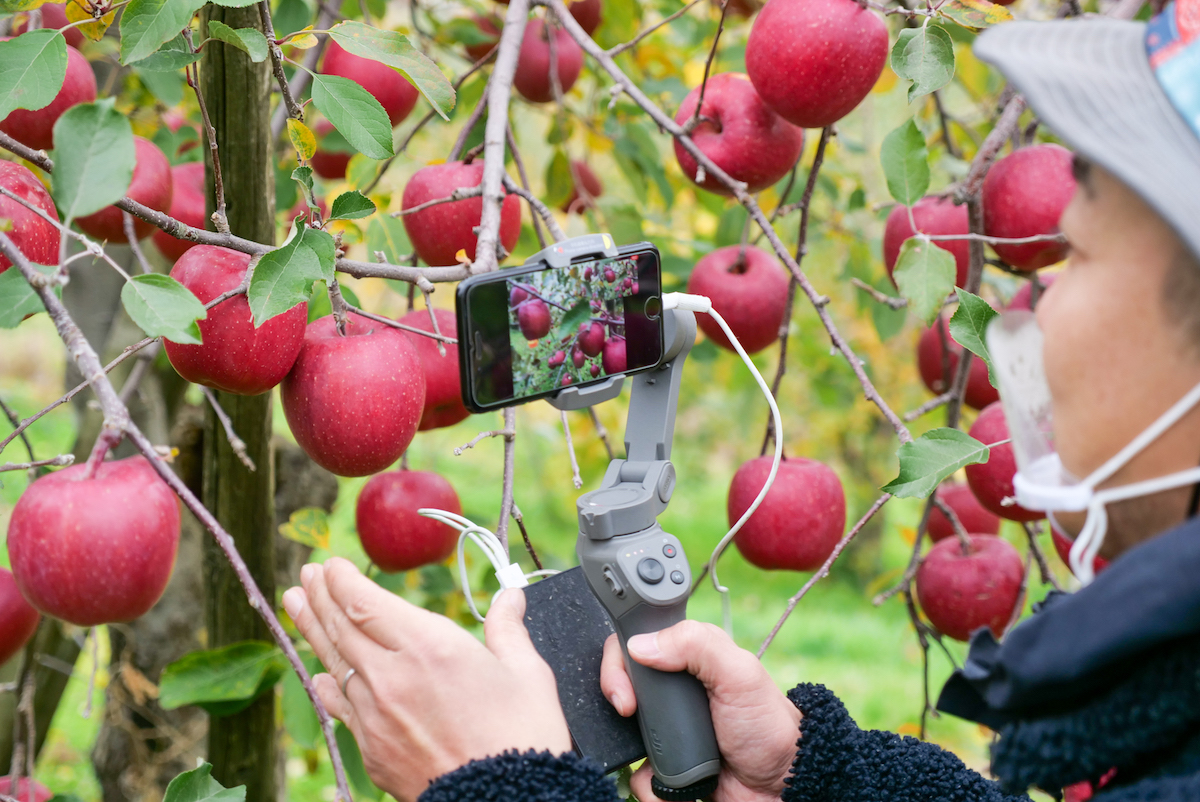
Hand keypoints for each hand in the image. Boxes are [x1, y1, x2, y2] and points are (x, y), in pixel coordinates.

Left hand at [282, 558, 571, 801]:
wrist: (504, 801)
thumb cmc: (522, 737)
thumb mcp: (526, 673)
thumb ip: (508, 629)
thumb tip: (511, 596)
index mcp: (429, 647)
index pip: (365, 603)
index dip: (342, 580)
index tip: (331, 565)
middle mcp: (392, 676)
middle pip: (341, 628)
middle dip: (320, 597)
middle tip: (305, 576)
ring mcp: (375, 715)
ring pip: (334, 664)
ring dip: (312, 630)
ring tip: (294, 604)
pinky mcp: (372, 748)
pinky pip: (340, 707)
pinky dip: (326, 683)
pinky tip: (319, 673)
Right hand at [600, 622, 801, 801]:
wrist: (779, 787)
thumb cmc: (769, 727)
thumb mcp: (739, 673)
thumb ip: (696, 645)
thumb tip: (641, 646)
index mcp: (689, 657)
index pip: (636, 641)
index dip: (620, 659)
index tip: (626, 684)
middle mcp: (674, 689)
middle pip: (622, 684)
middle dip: (620, 700)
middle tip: (630, 712)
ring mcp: (668, 727)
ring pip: (624, 730)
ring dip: (635, 747)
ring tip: (659, 756)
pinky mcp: (666, 764)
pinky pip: (637, 773)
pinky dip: (647, 782)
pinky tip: (669, 782)